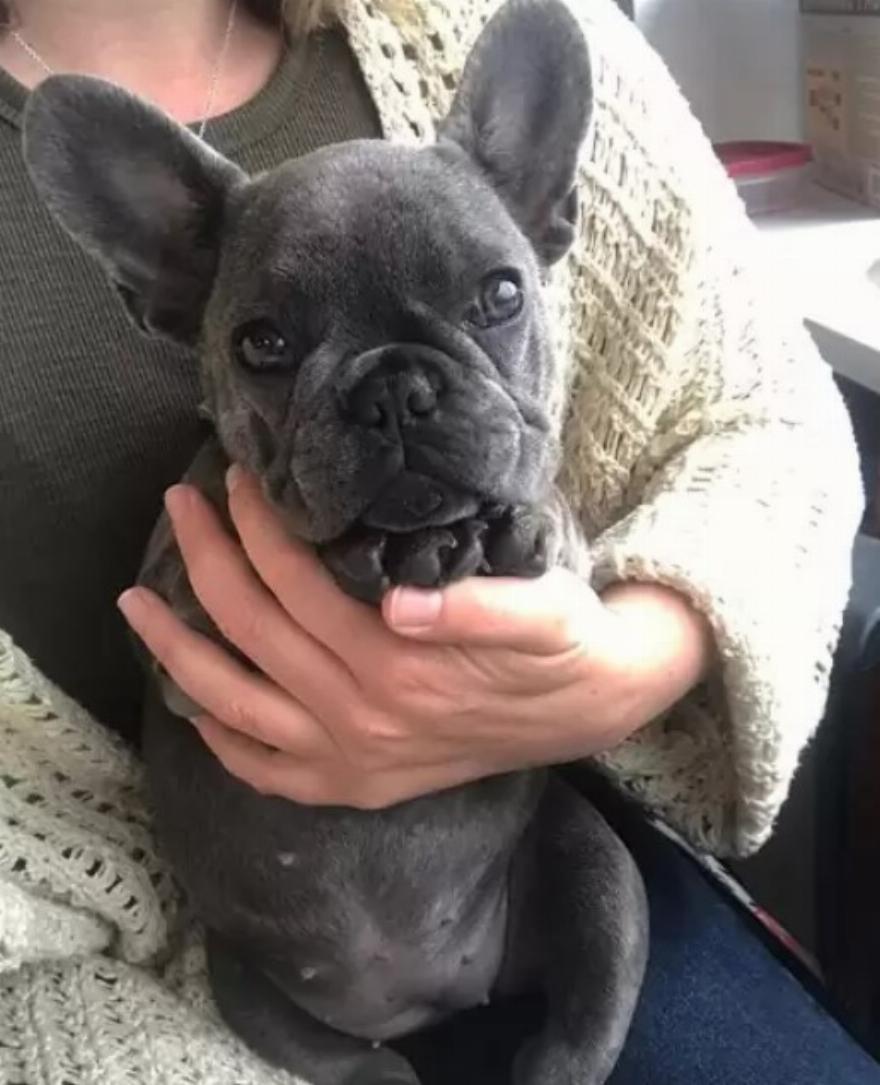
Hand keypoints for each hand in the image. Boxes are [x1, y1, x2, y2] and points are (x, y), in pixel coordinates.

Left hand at [118, 468, 712, 808]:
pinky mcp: (358, 786)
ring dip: (177, 651)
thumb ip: (479, 606)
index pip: (299, 584)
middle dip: (205, 559)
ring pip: (234, 705)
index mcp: (401, 668)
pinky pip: (268, 772)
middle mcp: (363, 720)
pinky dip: (222, 740)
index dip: (258, 526)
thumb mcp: (544, 611)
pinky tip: (194, 707)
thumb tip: (400, 602)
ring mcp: (353, 760)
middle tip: (180, 503)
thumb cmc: (562, 641)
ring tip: (134, 604)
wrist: (590, 707)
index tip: (235, 479)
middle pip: (253, 630)